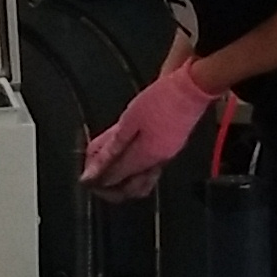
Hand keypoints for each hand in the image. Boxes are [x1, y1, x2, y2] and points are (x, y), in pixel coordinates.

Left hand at [80, 62, 213, 203]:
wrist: (191, 87)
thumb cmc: (162, 98)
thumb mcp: (129, 120)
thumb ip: (112, 147)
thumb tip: (96, 167)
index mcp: (145, 156)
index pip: (115, 177)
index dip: (97, 180)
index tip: (85, 179)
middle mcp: (157, 162)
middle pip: (129, 188)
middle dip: (108, 187)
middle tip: (93, 180)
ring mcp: (166, 156)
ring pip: (140, 182)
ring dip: (122, 181)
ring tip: (107, 171)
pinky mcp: (170, 148)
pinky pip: (149, 170)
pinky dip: (134, 170)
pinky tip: (126, 159)